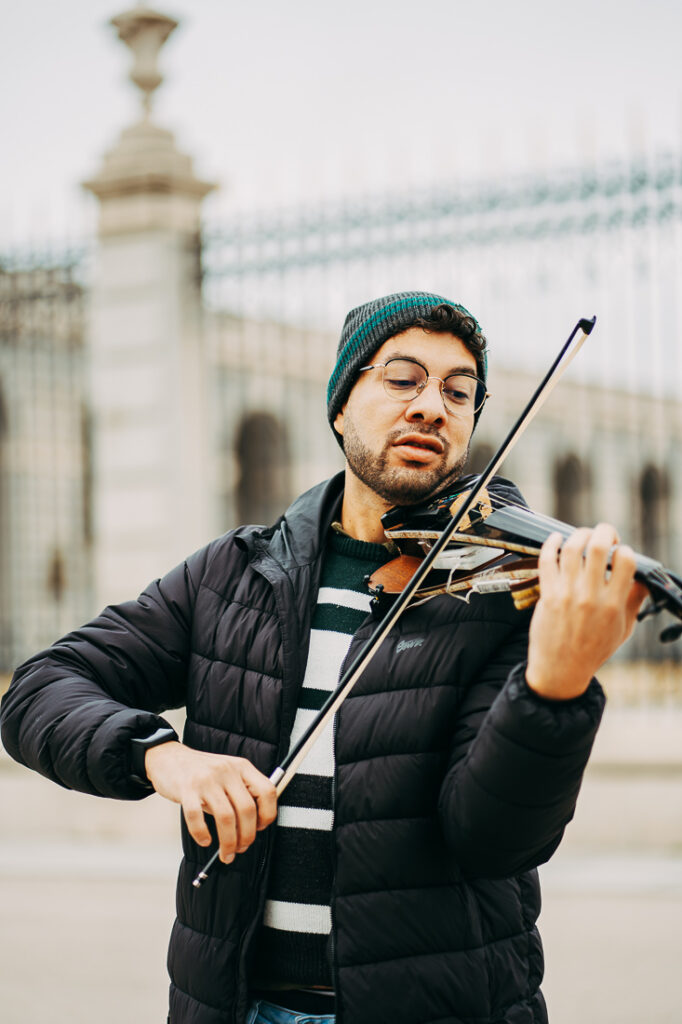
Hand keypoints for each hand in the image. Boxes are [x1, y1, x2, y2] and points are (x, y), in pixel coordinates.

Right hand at [144, 741, 276, 861]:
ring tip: (226, 853)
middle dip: (247, 836)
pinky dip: (202, 834)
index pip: (267, 791)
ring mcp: (206, 779)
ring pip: (226, 817)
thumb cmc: (201, 771)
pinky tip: (204, 840)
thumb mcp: (228, 773)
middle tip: (241, 848)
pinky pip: (197, 817)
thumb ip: (241, 793)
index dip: (267, 814)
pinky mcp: (186, 788)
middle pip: (247, 809)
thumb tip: (252, 827)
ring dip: (228, 842)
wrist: (169, 757)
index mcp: (242, 766)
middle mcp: (227, 770)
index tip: (260, 828)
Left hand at [526, 523, 648, 699]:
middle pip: (598, 546)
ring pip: (572, 548)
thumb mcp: (623, 629)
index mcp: (613, 604)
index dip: (625, 550)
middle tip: (605, 534)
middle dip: (605, 531)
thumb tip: (643, 579)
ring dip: (579, 534)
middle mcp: (590, 596)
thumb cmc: (593, 651)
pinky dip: (551, 544)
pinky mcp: (547, 595)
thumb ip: (634, 602)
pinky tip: (556, 539)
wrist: (560, 671)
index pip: (626, 561)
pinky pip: (547, 560)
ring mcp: (566, 594)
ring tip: (583, 536)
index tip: (620, 554)